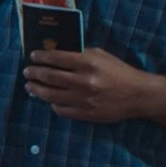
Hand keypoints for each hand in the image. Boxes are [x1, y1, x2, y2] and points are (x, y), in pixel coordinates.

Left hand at [22, 48, 154, 123]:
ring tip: (30, 86)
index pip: (56, 58)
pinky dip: (52, 104)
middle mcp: (83, 81)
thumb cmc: (119, 72)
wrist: (138, 95)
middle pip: (50, 76)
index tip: (33, 56)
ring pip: (51, 95)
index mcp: (88, 63)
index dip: (41, 57)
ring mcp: (83, 99)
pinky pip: (61, 110)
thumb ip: (80, 53)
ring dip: (37, 90)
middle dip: (35, 73)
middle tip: (27, 71)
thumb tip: (56, 52)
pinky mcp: (85, 114)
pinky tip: (49, 100)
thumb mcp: (101, 55)